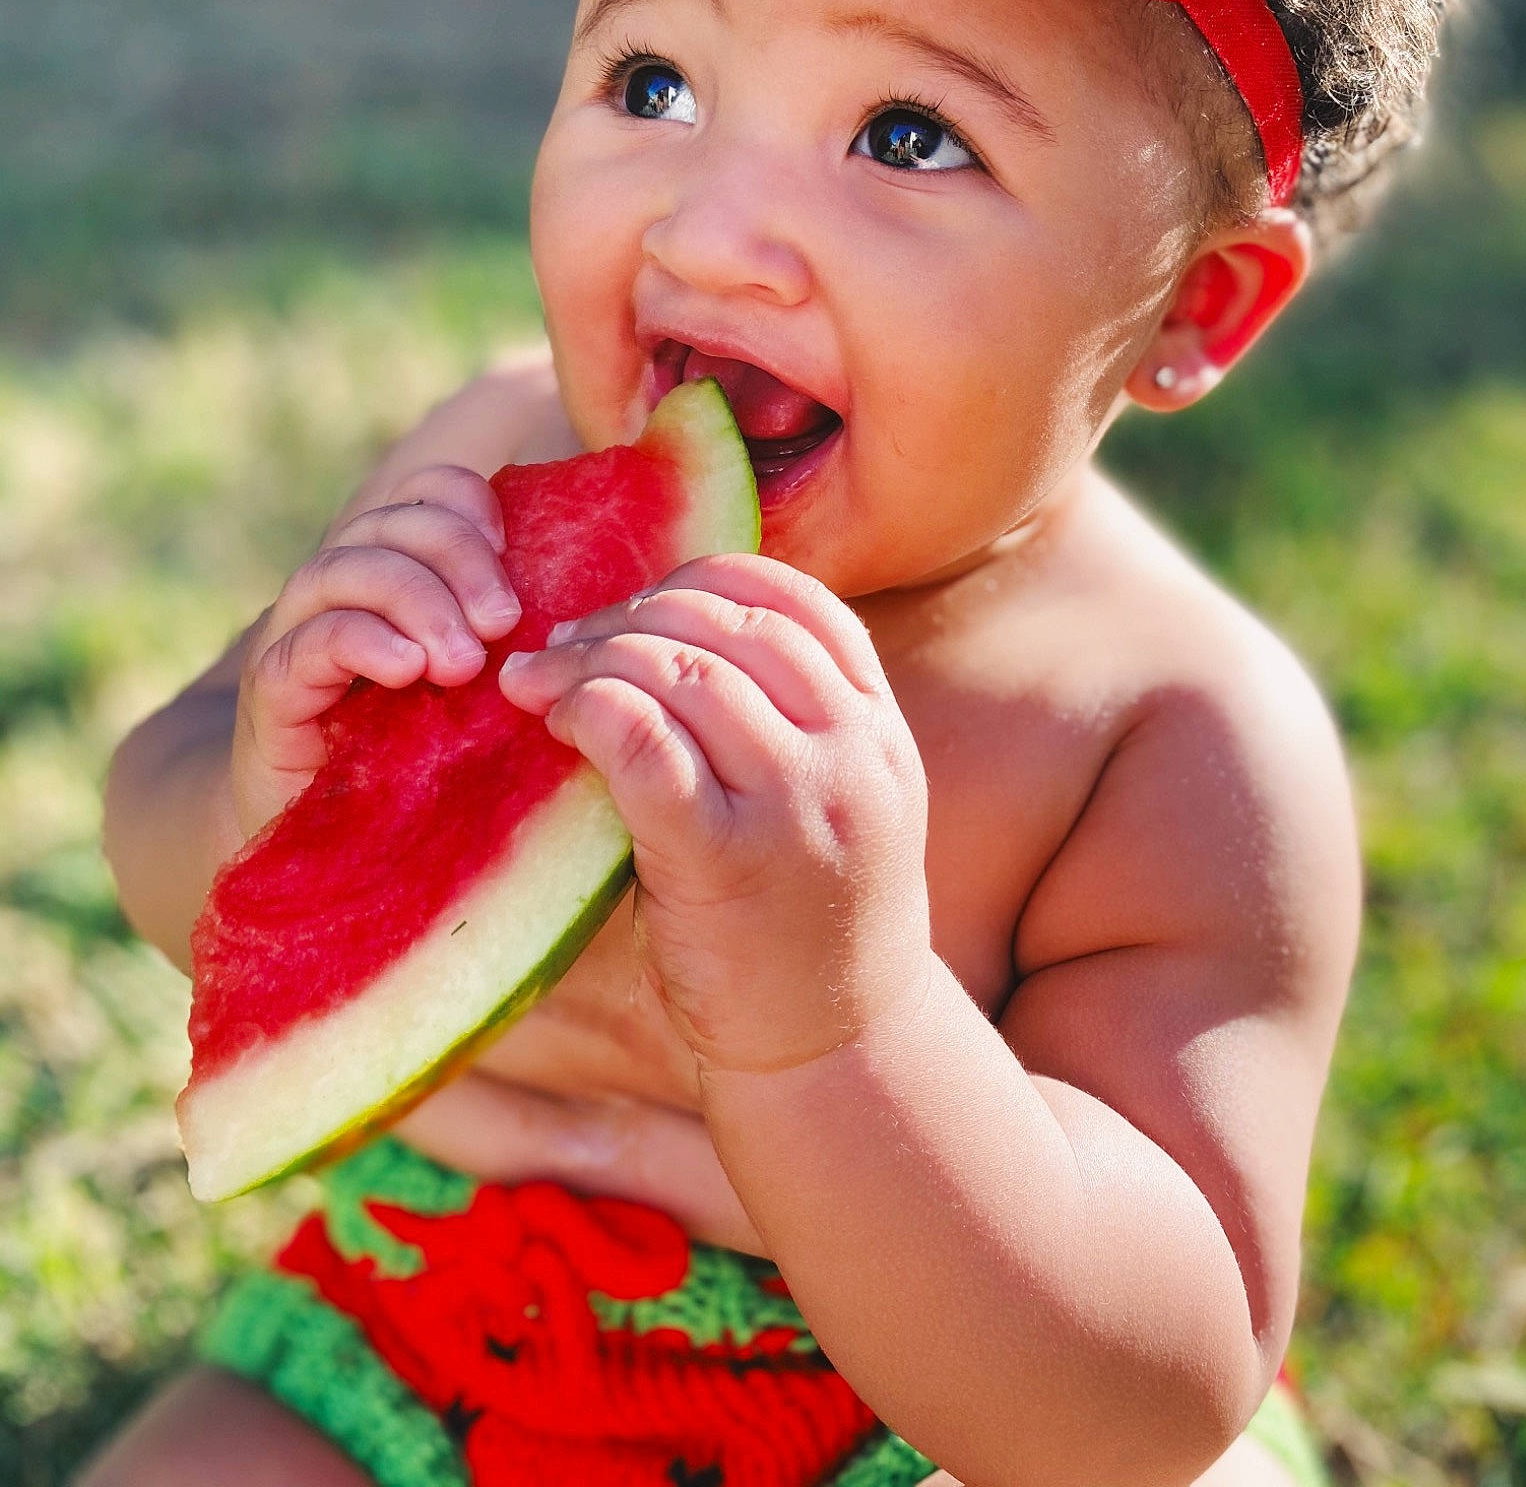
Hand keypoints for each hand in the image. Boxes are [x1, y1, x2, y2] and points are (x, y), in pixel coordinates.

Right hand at [231, 466, 521, 841]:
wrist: (341, 846)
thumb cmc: (433, 763)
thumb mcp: (486, 686)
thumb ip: (516, 634)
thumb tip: (585, 605)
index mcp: (401, 569)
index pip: (427, 493)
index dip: (467, 502)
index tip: (510, 548)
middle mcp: (344, 587)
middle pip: (391, 522)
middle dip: (456, 556)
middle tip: (502, 621)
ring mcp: (300, 632)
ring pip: (347, 568)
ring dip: (417, 600)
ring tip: (462, 661)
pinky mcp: (273, 688)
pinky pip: (314, 639)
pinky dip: (365, 642)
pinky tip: (407, 670)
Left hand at [498, 554, 932, 1076]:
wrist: (835, 1055)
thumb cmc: (808, 928)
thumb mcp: (836, 806)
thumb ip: (787, 725)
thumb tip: (663, 639)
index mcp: (879, 729)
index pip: (796, 600)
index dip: (702, 581)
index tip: (640, 605)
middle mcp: (851, 751)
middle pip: (725, 623)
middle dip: (629, 618)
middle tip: (563, 645)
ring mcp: (794, 802)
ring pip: (677, 669)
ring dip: (590, 658)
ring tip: (536, 682)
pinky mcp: (724, 858)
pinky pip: (642, 741)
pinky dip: (589, 709)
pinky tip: (555, 720)